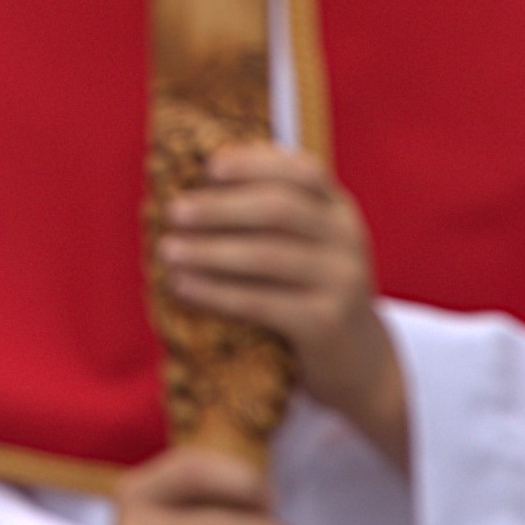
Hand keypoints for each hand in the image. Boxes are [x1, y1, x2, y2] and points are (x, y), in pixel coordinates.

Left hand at [157, 140, 409, 462]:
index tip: (208, 166)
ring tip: (167, 250)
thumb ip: (267, 215)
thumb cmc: (309, 290)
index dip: (255, 163)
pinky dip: (216, 292)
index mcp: (338, 210)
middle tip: (173, 212)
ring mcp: (342, 281)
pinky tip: (182, 286)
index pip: (303, 171)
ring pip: (267, 255)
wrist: (357, 360)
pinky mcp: (326, 322)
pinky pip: (262, 301)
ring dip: (210, 250)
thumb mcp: (303, 245)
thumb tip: (195, 184)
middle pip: (279, 209)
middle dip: (220, 207)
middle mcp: (347, 238)